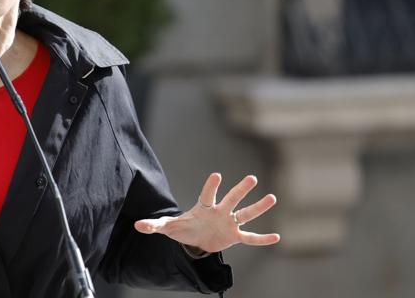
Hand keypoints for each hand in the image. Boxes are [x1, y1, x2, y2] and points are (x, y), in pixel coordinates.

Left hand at [133, 173, 279, 253]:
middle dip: (240, 190)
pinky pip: (250, 237)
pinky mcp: (234, 236)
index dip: (211, 186)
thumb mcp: (168, 228)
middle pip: (231, 199)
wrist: (194, 239)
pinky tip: (277, 237)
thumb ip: (155, 225)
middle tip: (252, 178)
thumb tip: (137, 225)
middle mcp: (220, 211)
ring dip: (258, 207)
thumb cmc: (183, 228)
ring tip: (272, 197)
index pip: (207, 194)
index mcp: (203, 206)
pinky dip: (262, 239)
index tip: (216, 175)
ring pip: (246, 213)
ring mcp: (229, 222)